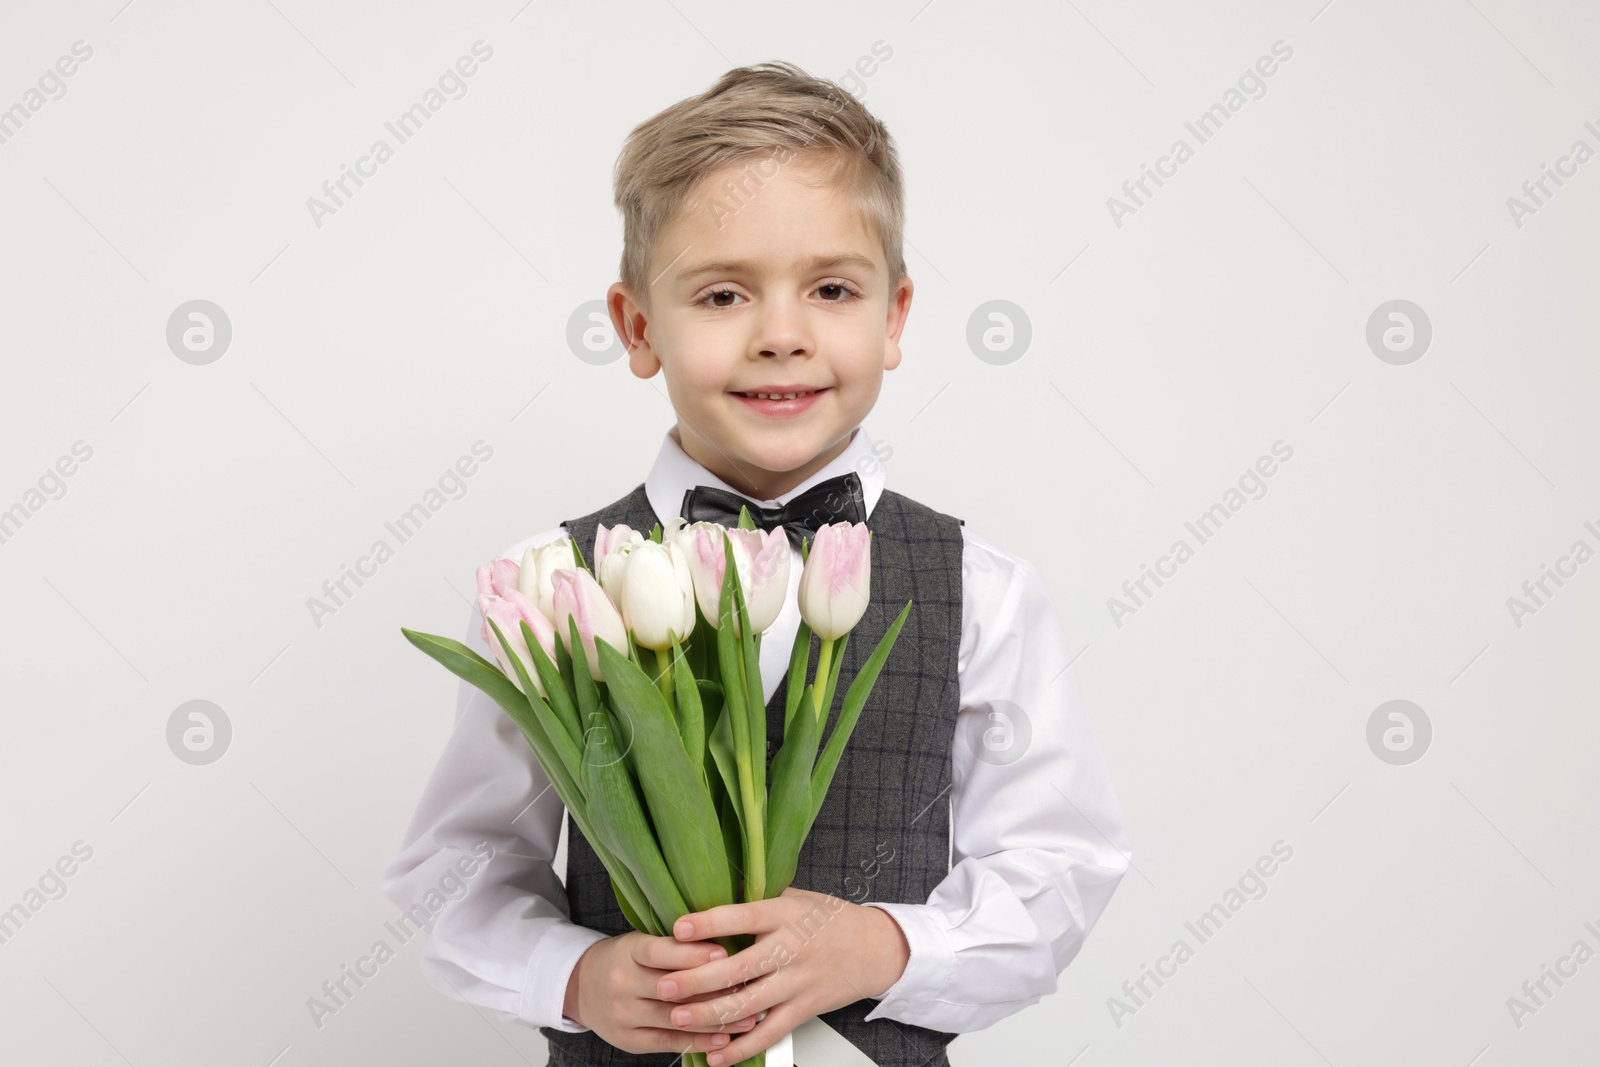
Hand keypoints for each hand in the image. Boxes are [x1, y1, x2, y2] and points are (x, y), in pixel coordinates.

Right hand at [565, 931, 763, 1055]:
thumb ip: (677, 940)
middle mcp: (622, 982)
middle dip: (712, 988)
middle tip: (748, 986)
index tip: (724, 953)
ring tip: (749, 1017)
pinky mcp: (629, 1040)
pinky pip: (668, 1042)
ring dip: (714, 1019)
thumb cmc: (627, 959)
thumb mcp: (642, 940)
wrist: (582, 987)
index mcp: (628, 950)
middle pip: (670, 987)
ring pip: (674, 1018)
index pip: (660, 951)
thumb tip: (725, 929)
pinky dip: (698, 1041)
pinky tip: (723, 1039)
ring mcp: (623, 1014)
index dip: (692, 953)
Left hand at [654, 887, 911, 1065]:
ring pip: (749, 1004)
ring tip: (677, 1018)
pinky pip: (769, 1033)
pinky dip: (741, 1048)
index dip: (710, 923)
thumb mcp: (795, 897)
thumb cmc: (830, 919)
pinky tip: (716, 1055)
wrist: (876, 948)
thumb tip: (710, 891)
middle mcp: (791, 948)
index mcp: (785, 914)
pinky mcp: (804, 1009)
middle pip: (740, 967)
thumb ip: (757, 899)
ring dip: (710, 1014)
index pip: (743, 917)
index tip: (678, 928)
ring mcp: (798, 982)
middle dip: (698, 979)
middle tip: (665, 986)